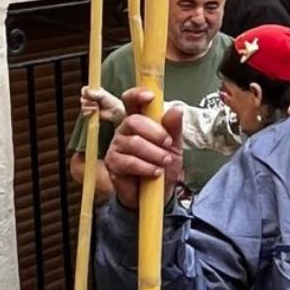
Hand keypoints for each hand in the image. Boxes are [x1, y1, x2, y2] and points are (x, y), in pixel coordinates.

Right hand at [80, 85, 124, 123]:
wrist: (115, 112)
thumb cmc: (110, 101)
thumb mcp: (102, 95)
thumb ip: (93, 93)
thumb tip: (85, 89)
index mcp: (94, 91)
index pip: (84, 90)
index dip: (84, 92)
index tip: (87, 94)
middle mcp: (91, 98)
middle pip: (82, 98)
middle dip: (88, 101)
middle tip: (95, 102)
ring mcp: (90, 105)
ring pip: (83, 106)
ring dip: (90, 107)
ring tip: (97, 107)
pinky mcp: (91, 113)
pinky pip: (84, 113)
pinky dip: (89, 112)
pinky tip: (95, 112)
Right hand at [104, 87, 184, 208]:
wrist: (158, 194)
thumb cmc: (164, 164)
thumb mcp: (175, 145)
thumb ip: (174, 127)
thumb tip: (176, 109)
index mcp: (139, 120)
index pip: (131, 101)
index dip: (137, 95)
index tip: (150, 97)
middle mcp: (124, 130)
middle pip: (133, 121)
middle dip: (155, 133)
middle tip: (168, 144)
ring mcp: (116, 146)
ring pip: (133, 142)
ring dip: (154, 153)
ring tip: (164, 162)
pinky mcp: (113, 163)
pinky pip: (129, 161)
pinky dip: (146, 167)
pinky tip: (155, 173)